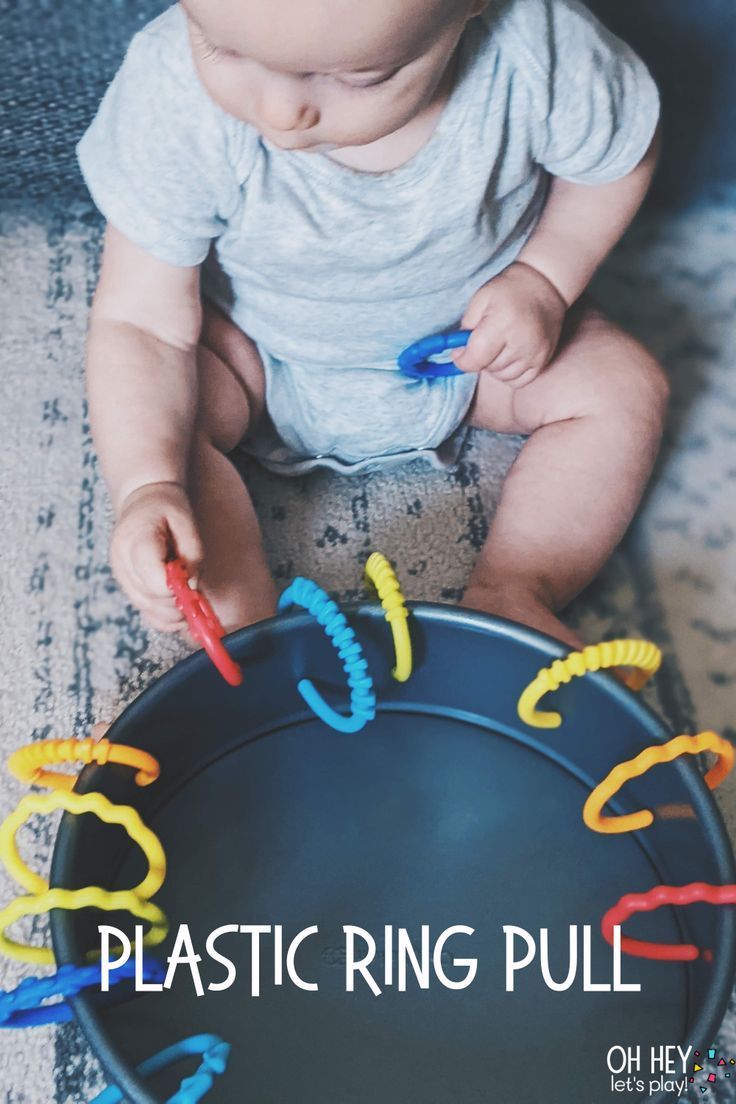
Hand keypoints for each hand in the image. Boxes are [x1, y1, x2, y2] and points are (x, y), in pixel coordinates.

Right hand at [110, 481, 202, 631]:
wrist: (142, 499)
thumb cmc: (167, 507)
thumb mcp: (186, 522)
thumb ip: (192, 554)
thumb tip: (192, 587)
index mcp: (135, 541)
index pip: (155, 582)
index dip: (178, 589)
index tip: (191, 581)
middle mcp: (121, 562)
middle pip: (151, 600)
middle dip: (177, 603)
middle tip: (196, 594)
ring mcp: (120, 575)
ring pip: (147, 609)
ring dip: (173, 611)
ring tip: (190, 598)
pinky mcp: (126, 584)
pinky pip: (145, 611)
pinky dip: (164, 615)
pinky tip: (179, 606)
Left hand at [452, 261, 567, 386]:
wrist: (546, 285)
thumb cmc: (509, 290)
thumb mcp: (480, 299)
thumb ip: (465, 328)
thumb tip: (458, 354)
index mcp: (502, 324)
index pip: (475, 359)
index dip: (463, 360)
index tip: (460, 352)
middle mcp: (521, 342)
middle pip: (488, 368)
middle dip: (480, 358)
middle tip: (485, 340)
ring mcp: (535, 354)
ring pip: (502, 377)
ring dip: (494, 367)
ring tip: (498, 346)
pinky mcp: (544, 360)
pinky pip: (519, 381)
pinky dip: (509, 373)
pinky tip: (509, 356)